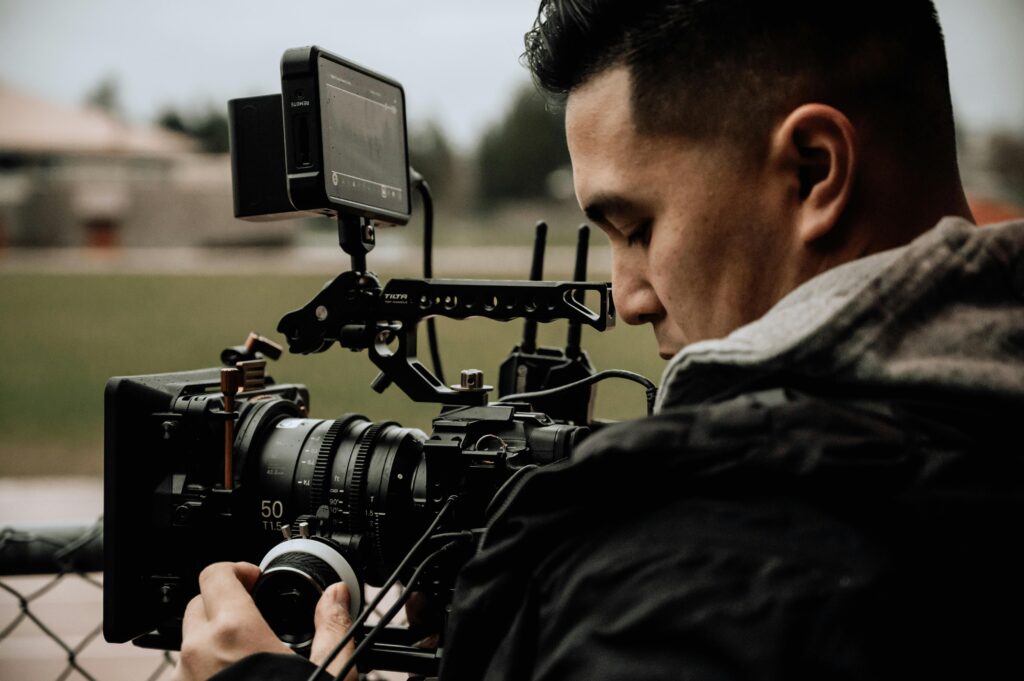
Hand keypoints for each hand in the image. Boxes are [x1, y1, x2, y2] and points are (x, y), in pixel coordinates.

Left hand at [173, 561, 356, 680]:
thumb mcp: (330, 668)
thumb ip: (332, 624)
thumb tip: (336, 596)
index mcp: (235, 630)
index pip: (215, 574)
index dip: (238, 569)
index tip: (256, 579)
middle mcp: (201, 650)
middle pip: (199, 602)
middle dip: (226, 599)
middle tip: (256, 610)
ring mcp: (186, 679)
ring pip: (191, 639)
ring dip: (215, 635)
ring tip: (250, 652)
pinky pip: (190, 670)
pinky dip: (209, 666)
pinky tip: (239, 680)